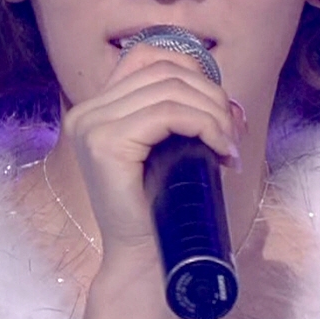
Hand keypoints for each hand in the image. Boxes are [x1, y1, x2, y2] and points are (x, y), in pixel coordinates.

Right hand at [62, 43, 239, 258]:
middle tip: (232, 133)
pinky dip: (204, 125)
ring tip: (228, 145)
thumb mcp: (172, 150)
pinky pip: (168, 113)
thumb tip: (231, 103)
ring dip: (212, 112)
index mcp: (97, 109)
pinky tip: (220, 149)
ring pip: (170, 89)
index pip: (147, 57)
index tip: (217, 107)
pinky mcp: (105, 143)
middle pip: (164, 70)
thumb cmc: (162, 208)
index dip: (191, 69)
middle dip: (211, 95)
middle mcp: (87, 112)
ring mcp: (91, 125)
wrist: (144, 262)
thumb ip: (187, 114)